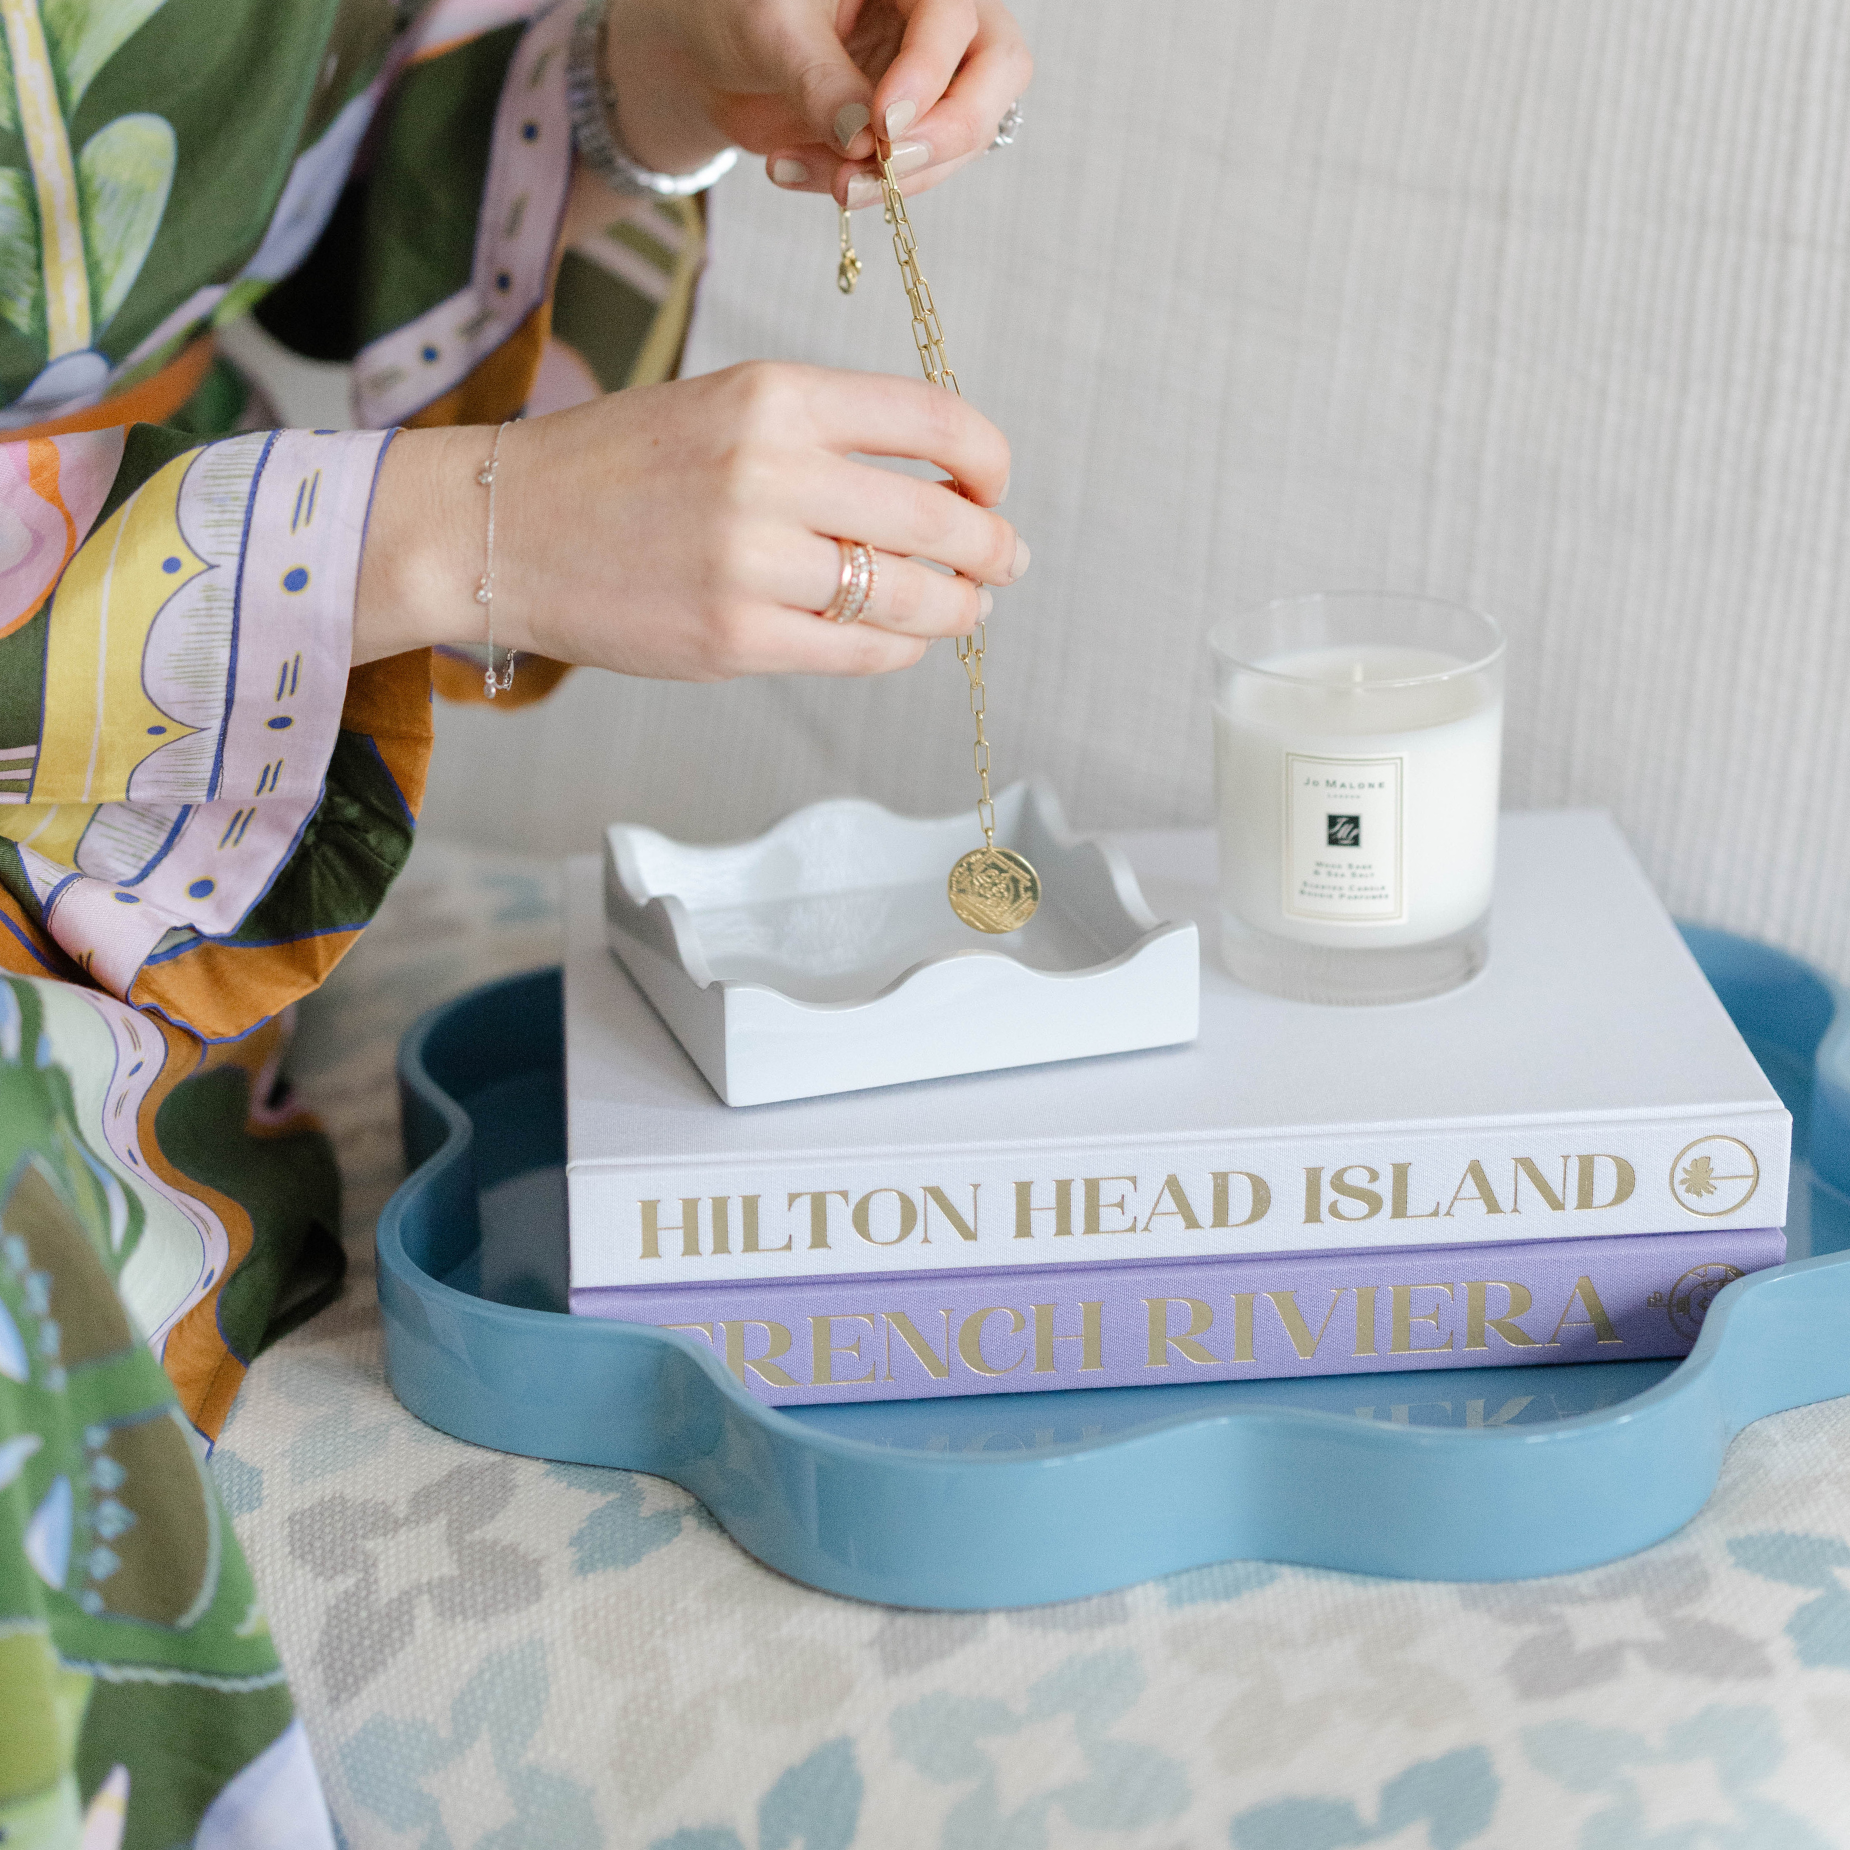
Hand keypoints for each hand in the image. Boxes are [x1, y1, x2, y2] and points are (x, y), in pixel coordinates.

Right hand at [354, 362, 1027, 678]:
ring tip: (965, 608)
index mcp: (775, 395)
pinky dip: (899, 648)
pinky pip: (858, 651)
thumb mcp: (725, 406)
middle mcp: (770, 471)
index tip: (993, 486)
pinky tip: (902, 640)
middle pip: (939, 518)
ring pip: (910, 597)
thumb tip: (943, 488)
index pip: (936, 420)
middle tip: (1003, 562)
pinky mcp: (733, 639)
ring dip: (957, 608)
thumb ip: (827, 436)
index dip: (989, 461)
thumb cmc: (621, 468)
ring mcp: (751, 562)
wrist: (502, 527)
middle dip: (992, 547)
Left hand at [602, 0, 1030, 208]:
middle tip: (888, 166)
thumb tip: (865, 141)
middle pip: (998, 73)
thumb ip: (820, 81)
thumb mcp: (770, 31)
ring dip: (894, 177)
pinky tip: (798, 173)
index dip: (930, 75)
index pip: (956, 16)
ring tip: (823, 182)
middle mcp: (937, 18)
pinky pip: (916, 174)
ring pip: (961, 138)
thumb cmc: (736, 12)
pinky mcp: (911, 132)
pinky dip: (866, 190)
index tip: (883, 125)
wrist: (708, 55)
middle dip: (947, 133)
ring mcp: (932, 78)